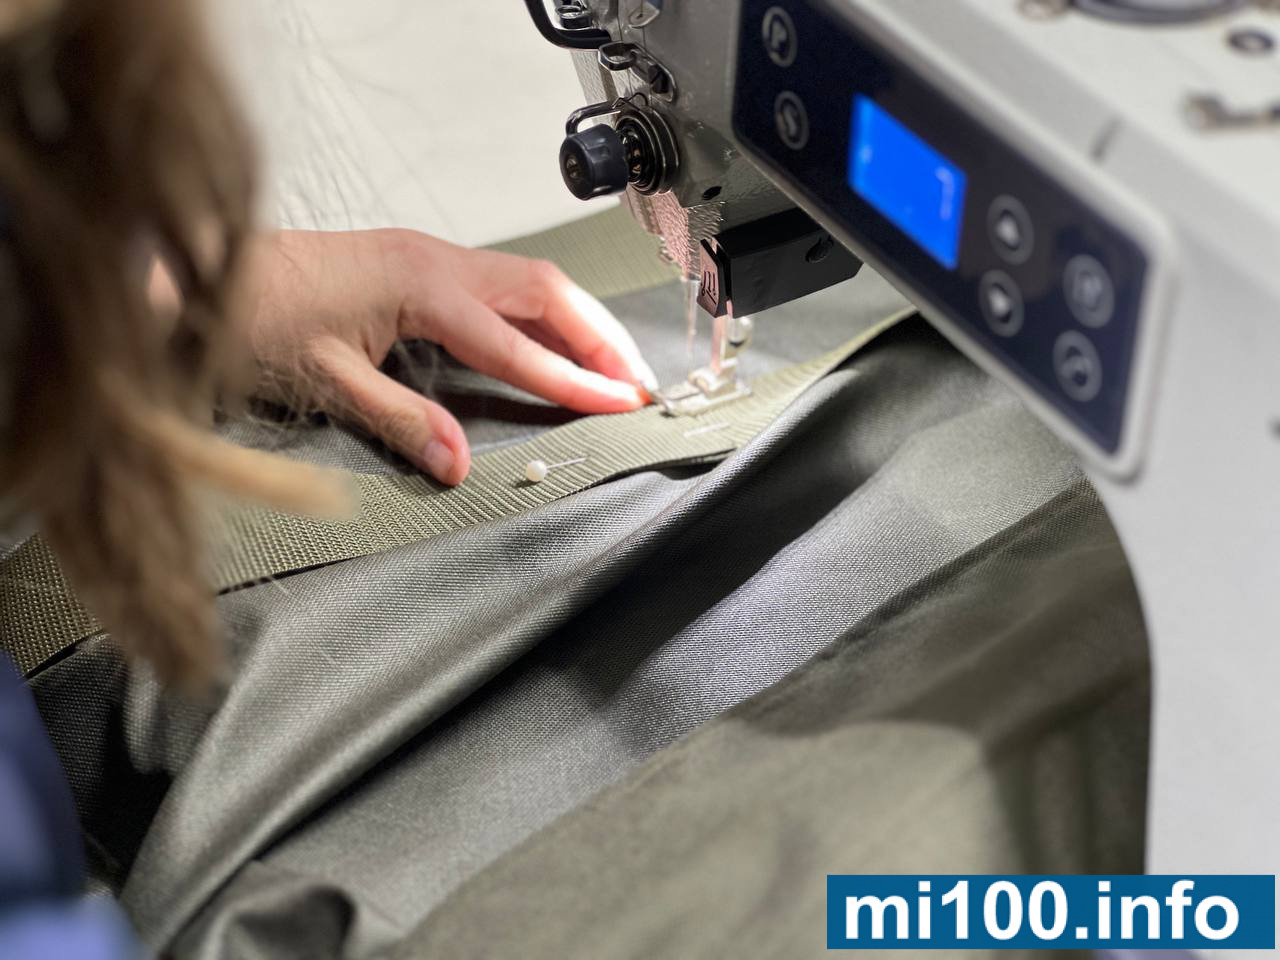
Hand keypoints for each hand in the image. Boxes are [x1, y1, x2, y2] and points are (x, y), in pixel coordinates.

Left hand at [246, 230, 656, 485]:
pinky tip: (551, 345)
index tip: (621, 403)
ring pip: (529, 282)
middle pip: (545, 291)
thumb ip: (401, 421)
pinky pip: (501, 285)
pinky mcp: (417, 264)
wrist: (196, 271)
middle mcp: (436, 259)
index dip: (573, 378)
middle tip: (639, 382)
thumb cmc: (251, 317)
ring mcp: (428, 256)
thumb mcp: (326, 379)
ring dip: (577, 322)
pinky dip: (540, 316)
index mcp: (421, 283)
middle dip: (599, 337)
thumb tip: (456, 466)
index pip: (516, 341)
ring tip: (614, 367)